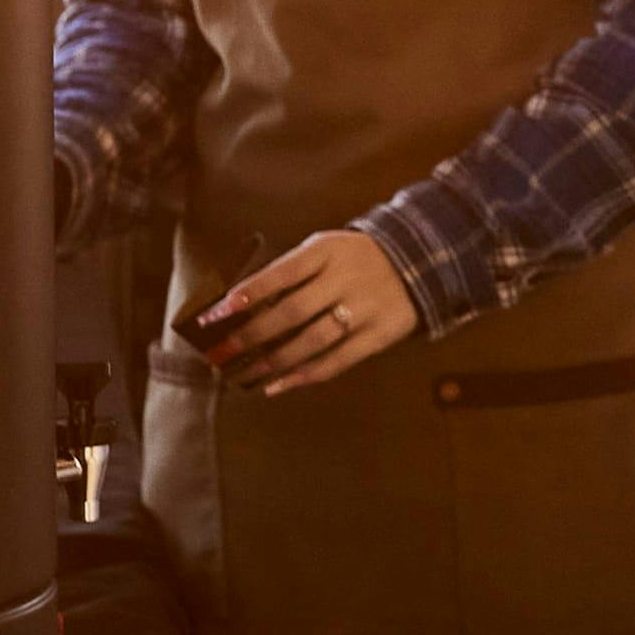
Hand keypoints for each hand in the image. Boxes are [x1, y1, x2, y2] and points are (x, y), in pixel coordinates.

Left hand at [188, 230, 420, 396]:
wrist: (418, 261)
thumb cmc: (355, 258)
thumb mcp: (325, 249)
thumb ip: (291, 272)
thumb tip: (242, 306)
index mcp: (327, 251)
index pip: (281, 273)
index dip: (248, 293)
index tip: (216, 313)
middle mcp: (345, 279)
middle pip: (293, 311)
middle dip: (252, 335)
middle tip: (221, 352)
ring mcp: (365, 309)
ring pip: (312, 341)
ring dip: (274, 361)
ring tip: (244, 374)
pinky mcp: (380, 335)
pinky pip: (338, 361)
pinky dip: (305, 375)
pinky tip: (278, 385)